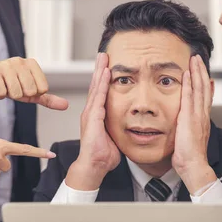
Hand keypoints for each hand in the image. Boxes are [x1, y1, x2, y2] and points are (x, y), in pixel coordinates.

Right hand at [0, 57, 68, 109]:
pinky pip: (2, 92)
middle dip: (21, 95)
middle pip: (30, 91)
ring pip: (16, 93)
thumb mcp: (31, 93)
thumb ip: (48, 99)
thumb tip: (66, 105)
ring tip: (6, 88)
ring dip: (10, 95)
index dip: (33, 94)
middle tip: (14, 89)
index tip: (25, 88)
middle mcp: (20, 61)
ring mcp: (5, 64)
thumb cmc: (12, 85)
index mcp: (32, 64)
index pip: (42, 88)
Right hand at [65, 53, 120, 190]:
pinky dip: (102, 84)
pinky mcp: (92, 117)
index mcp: (96, 116)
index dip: (104, 79)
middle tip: (103, 54)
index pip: (101, 93)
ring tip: (103, 57)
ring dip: (100, 72)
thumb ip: (119, 128)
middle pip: (96, 86)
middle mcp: (91, 112)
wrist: (94, 167)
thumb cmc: (103, 156)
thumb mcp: (114, 137)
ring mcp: (90, 114)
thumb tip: (131, 126)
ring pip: (96, 87)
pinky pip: (98, 97)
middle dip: (99, 69)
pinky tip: (105, 73)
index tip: (108, 66)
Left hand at [172, 55, 216, 193]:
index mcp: (202, 119)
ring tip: (194, 59)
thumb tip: (184, 124)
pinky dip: (189, 84)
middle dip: (201, 72)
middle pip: (205, 88)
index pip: (205, 96)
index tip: (201, 71)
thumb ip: (188, 128)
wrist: (193, 165)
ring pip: (199, 88)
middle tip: (198, 58)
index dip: (204, 82)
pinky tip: (186, 73)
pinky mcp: (190, 118)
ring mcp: (197, 115)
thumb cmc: (189, 157)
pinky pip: (190, 96)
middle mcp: (202, 114)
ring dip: (197, 72)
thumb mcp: (189, 138)